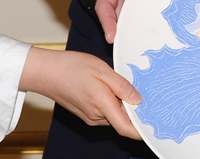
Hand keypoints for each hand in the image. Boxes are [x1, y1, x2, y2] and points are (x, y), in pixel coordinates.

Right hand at [19, 47, 141, 139]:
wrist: (46, 72)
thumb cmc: (70, 68)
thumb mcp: (102, 70)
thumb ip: (122, 86)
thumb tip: (138, 99)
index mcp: (102, 105)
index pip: (126, 127)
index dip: (141, 130)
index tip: (153, 125)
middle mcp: (96, 116)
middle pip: (122, 120)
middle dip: (134, 111)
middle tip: (144, 94)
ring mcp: (90, 117)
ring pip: (114, 116)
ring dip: (122, 105)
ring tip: (124, 87)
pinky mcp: (86, 113)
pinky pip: (105, 112)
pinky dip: (112, 104)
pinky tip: (111, 89)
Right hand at [95, 0, 154, 43]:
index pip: (104, 6)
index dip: (107, 22)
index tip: (111, 36)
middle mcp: (117, 0)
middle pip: (119, 20)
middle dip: (125, 33)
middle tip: (136, 45)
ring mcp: (128, 5)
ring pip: (132, 20)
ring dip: (140, 31)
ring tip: (151, 42)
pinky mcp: (139, 6)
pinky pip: (144, 15)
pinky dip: (151, 22)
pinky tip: (163, 30)